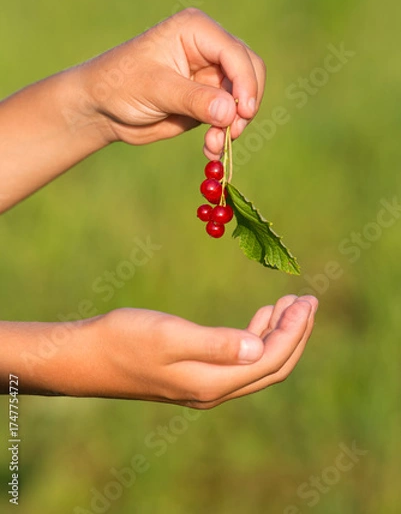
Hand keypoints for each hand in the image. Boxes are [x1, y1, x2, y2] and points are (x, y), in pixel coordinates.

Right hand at [78, 295, 316, 407]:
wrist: (87, 357)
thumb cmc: (124, 339)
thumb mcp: (170, 336)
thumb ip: (216, 345)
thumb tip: (259, 349)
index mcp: (213, 382)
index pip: (270, 360)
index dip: (294, 331)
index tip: (306, 300)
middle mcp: (214, 389)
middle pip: (272, 367)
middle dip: (295, 334)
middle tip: (309, 300)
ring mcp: (205, 385)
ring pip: (257, 364)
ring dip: (278, 334)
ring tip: (290, 304)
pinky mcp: (194, 375)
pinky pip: (240, 360)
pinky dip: (256, 337)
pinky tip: (260, 319)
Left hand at [82, 8, 265, 157]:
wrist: (102, 108)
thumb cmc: (120, 85)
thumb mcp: (157, 89)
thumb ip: (195, 99)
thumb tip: (230, 112)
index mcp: (196, 31)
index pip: (235, 54)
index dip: (245, 83)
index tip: (243, 113)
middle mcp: (208, 49)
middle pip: (248, 73)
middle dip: (243, 105)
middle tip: (230, 132)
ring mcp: (209, 76)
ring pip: (241, 99)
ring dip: (233, 125)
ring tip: (212, 146)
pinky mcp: (207, 100)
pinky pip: (228, 117)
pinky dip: (223, 134)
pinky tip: (209, 149)